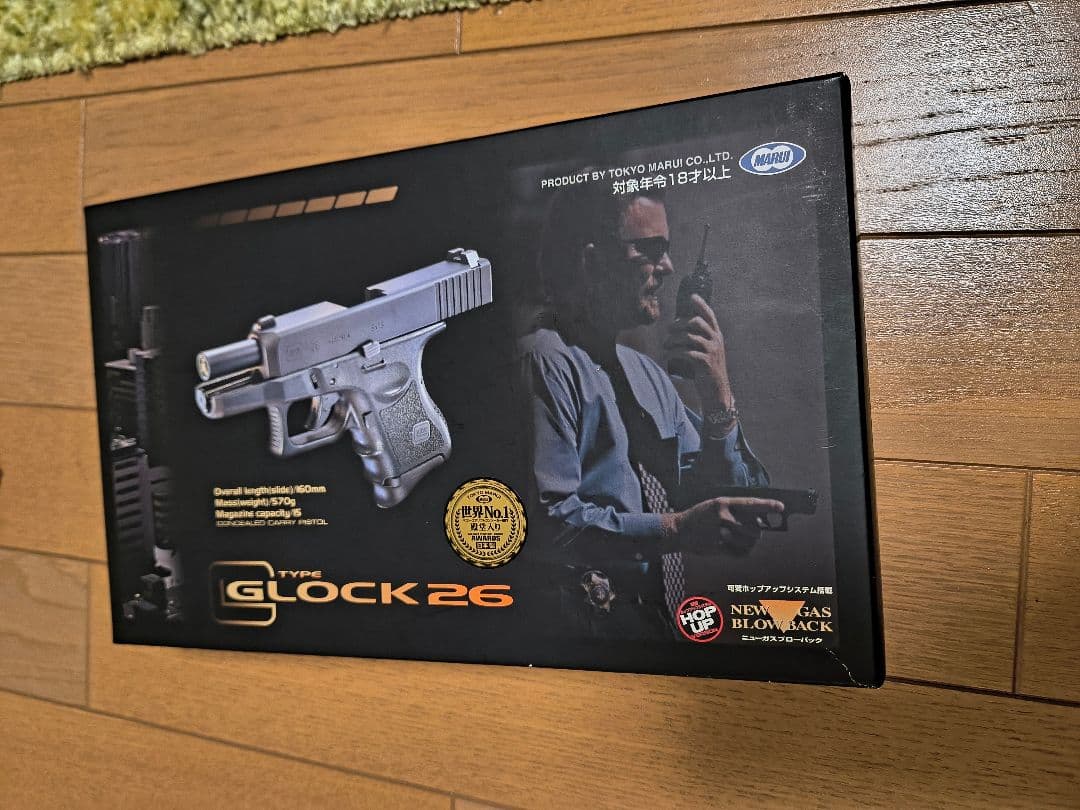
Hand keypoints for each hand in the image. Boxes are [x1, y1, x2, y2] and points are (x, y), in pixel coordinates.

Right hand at [662, 496, 783, 553]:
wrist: (678, 530)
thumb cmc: (699, 517)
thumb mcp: (715, 505)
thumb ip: (735, 509)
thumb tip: (759, 516)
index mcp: (723, 503)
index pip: (751, 503)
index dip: (767, 505)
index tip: (780, 507)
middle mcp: (723, 517)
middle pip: (754, 527)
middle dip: (757, 531)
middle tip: (753, 531)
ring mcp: (720, 533)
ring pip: (749, 541)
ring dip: (750, 542)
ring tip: (741, 539)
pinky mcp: (718, 548)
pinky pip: (741, 553)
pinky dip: (743, 552)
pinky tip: (736, 547)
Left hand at [663, 294, 732, 410]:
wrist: (717, 391)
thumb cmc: (707, 370)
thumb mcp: (706, 351)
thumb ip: (698, 339)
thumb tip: (678, 327)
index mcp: (716, 335)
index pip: (709, 315)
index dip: (701, 304)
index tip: (691, 296)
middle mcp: (716, 340)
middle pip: (696, 322)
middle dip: (679, 324)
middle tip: (669, 330)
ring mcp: (712, 351)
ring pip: (689, 337)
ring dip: (673, 339)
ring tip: (665, 345)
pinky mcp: (706, 363)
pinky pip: (687, 353)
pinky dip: (674, 353)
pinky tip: (667, 355)